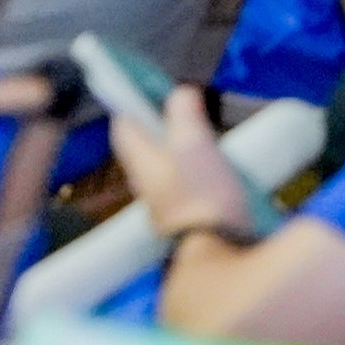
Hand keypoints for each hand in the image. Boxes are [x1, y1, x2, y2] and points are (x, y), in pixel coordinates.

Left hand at [110, 83, 259, 241]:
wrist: (217, 254)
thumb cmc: (199, 194)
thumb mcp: (193, 143)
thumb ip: (183, 115)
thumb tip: (180, 92)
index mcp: (139, 159)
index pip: (123, 125)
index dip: (132, 103)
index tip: (149, 90)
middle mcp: (145, 183)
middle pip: (145, 147)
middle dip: (161, 130)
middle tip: (187, 115)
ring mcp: (166, 205)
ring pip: (167, 169)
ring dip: (183, 154)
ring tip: (209, 143)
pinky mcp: (187, 222)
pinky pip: (187, 191)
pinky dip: (199, 178)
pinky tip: (221, 177)